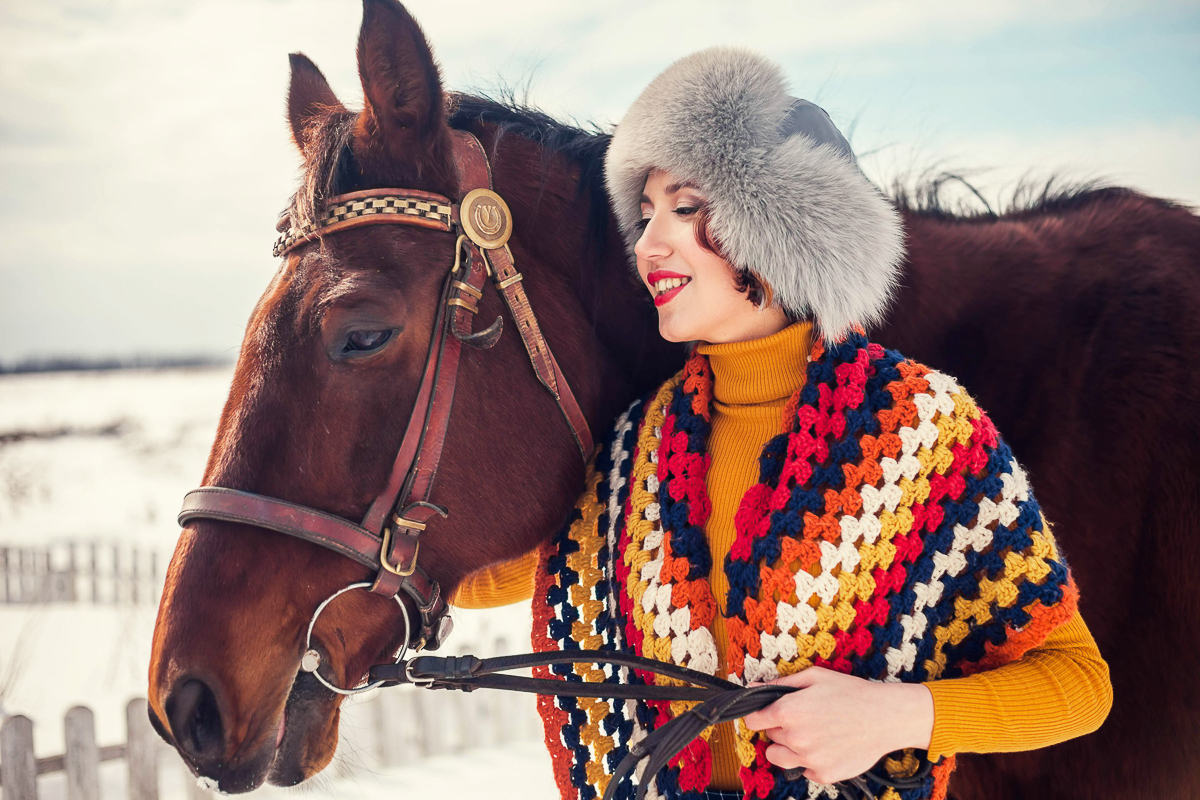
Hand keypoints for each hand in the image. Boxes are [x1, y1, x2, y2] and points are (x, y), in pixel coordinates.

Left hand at [741, 667, 933, 785]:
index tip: (767, 713)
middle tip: (804, 718)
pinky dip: (811, 761)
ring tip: (810, 735)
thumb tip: (754, 688)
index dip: (759, 715)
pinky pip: (804, 770)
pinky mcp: (824, 775)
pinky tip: (827, 746)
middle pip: (770, 737)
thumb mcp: (814, 677)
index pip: (752, 721)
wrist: (885, 717)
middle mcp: (795, 739)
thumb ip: (780, 684)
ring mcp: (809, 760)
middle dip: (781, 727)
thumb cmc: (851, 693)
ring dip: (788, 748)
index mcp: (788, 712)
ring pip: (780, 758)